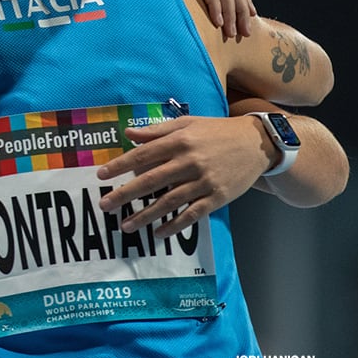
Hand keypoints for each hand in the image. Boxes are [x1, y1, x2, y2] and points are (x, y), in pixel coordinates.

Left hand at [96, 115, 271, 237]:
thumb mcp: (187, 123)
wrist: (257, 143)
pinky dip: (175, 225)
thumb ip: (156, 130)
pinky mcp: (218, 197)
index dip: (120, 166)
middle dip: (125, 194)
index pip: (142, 155)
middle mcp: (190, 162)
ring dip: (145, 215)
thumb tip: (128, 133)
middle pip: (151, 181)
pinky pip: (193, 214)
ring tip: (126, 226)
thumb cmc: (216, 131)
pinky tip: (159, 233)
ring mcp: (205, 181)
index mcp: (179, 141)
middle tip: (104, 205)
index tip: (100, 175)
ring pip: (169, 202)